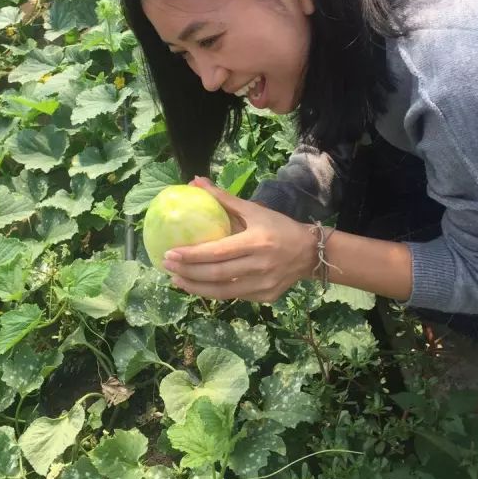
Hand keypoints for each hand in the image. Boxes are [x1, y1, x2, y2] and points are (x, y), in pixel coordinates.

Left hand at [161, 177, 318, 302]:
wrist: (310, 252)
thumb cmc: (279, 227)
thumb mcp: (253, 210)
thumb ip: (224, 198)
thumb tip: (195, 181)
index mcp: (256, 242)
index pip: (217, 252)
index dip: (192, 255)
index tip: (169, 253)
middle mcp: (260, 266)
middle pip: (216, 275)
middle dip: (187, 272)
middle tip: (167, 266)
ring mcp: (263, 284)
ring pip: (222, 292)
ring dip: (195, 287)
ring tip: (176, 280)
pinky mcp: (266, 297)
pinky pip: (234, 297)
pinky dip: (214, 292)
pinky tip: (199, 286)